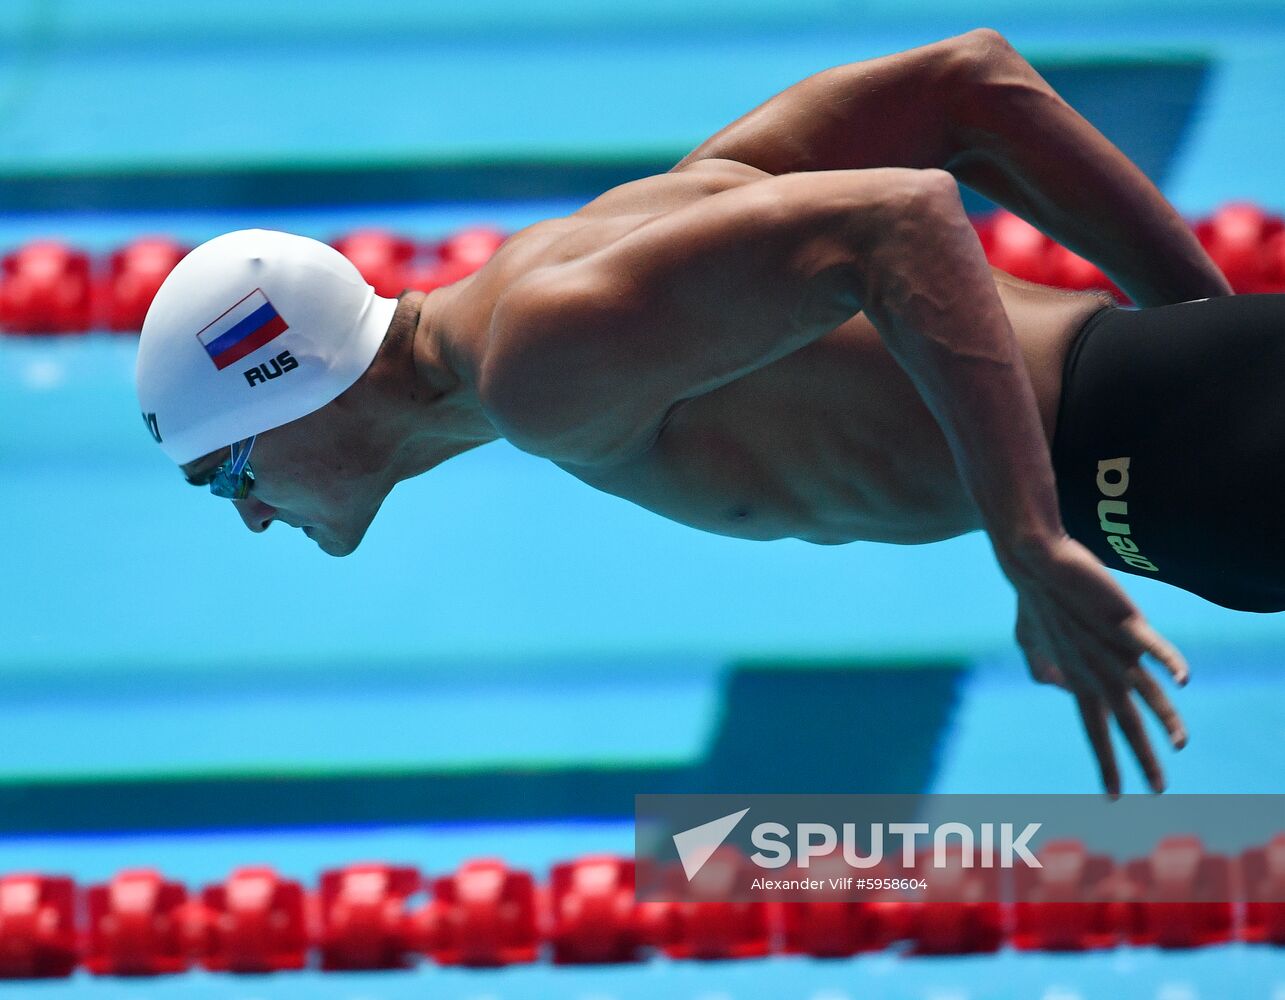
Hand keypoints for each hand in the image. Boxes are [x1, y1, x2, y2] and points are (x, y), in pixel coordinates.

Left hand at [1001, 533, 1188, 795]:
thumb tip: (1060, 685)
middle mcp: (1097, 670)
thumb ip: (1042, 669)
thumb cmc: (1033, 603)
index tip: (1113, 796)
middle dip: (1142, 760)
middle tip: (1158, 791)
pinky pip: (1150, 644)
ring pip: (1146, 692)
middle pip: (1125, 724)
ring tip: (1180, 744)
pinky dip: (1167, 659)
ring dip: (1165, 720)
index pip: (1094, 732)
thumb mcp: (1030, 644)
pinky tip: (1182, 678)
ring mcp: (1112, 647)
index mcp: (1077, 679)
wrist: (1033, 565)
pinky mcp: (1124, 620)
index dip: (1105, 764)